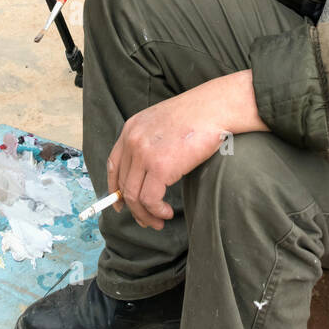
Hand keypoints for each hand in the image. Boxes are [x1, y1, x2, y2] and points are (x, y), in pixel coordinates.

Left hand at [107, 72, 267, 227]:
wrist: (215, 107)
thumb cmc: (198, 115)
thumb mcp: (163, 123)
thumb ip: (150, 143)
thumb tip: (148, 173)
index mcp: (131, 128)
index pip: (113, 164)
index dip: (115, 188)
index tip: (121, 203)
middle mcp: (132, 141)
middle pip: (123, 184)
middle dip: (133, 208)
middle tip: (146, 220)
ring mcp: (143, 154)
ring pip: (133, 196)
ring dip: (145, 214)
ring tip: (159, 221)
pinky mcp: (159, 167)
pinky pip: (149, 199)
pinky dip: (156, 211)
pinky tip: (167, 213)